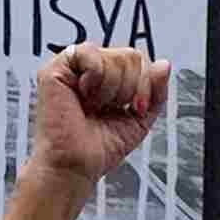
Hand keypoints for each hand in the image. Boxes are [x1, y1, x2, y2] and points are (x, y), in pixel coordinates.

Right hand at [32, 43, 171, 186]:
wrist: (77, 165)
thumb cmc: (100, 148)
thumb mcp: (140, 118)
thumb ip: (156, 91)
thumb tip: (163, 65)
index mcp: (108, 79)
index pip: (138, 60)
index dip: (146, 84)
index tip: (135, 109)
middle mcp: (90, 71)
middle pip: (131, 56)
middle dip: (133, 87)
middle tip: (114, 108)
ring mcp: (73, 69)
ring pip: (115, 56)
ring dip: (114, 88)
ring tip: (96, 106)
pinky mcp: (55, 69)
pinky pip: (89, 53)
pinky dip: (97, 77)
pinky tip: (86, 95)